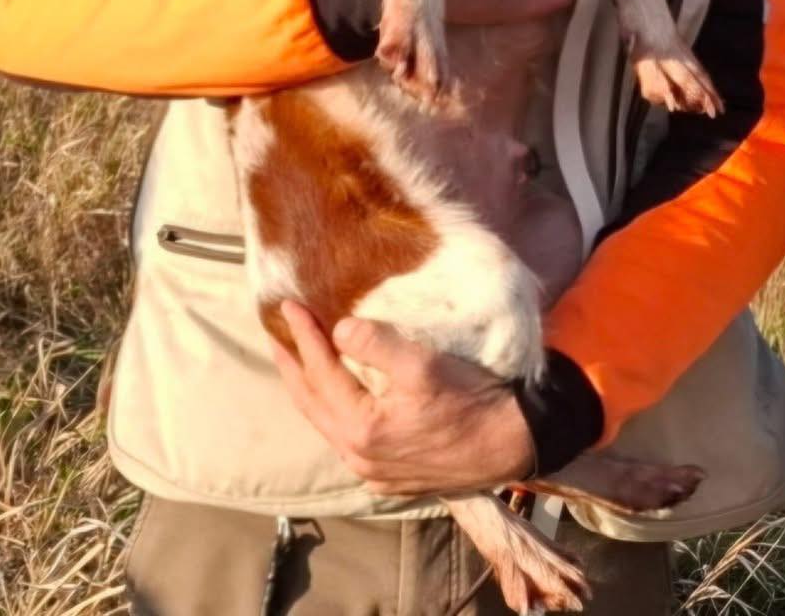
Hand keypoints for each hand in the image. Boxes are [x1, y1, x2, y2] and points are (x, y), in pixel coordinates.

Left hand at [270, 302, 535, 496]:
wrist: (508, 443)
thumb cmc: (469, 400)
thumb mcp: (424, 364)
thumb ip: (377, 344)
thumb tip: (339, 329)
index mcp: (360, 427)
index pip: (319, 372)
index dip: (302, 336)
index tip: (287, 305)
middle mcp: (357, 455)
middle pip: (312, 404)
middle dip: (292, 366)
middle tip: (277, 335)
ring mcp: (371, 471)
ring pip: (327, 426)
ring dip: (312, 391)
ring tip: (300, 363)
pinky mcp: (388, 478)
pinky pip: (347, 442)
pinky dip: (334, 414)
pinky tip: (339, 402)